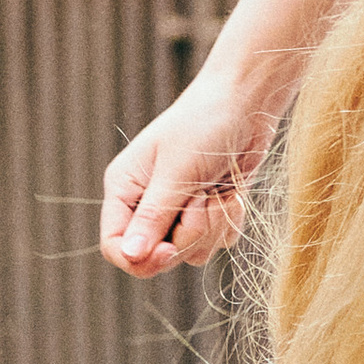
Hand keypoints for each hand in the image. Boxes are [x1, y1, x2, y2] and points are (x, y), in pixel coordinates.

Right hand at [102, 66, 276, 276]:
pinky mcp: (210, 212)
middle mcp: (147, 204)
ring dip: (212, 227)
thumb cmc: (205, 124)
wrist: (248, 104)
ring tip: (216, 191)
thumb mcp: (176, 171)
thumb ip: (154, 216)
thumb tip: (130, 256)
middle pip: (156, 257)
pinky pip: (218, 243)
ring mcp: (180, 210)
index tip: (170, 249)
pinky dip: (229, 222)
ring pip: (190, 253)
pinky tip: (233, 194)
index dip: (139, 259)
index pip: (115, 246)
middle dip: (187, 235)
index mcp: (125, 189)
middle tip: (202, 201)